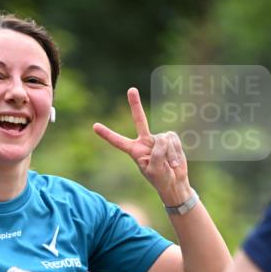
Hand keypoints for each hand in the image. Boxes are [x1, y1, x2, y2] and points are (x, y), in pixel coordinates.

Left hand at [93, 88, 190, 206]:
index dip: (107, 134)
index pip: (118, 142)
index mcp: (134, 151)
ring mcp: (157, 139)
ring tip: (169, 166)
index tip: (94, 126)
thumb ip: (157, 153)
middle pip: (139, 120)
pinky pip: (173, 139)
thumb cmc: (161, 179)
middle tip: (131, 90)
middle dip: (135, 105)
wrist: (175, 182)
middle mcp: (144, 142)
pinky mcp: (170, 138)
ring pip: (164, 139)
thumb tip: (163, 136)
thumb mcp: (156, 170)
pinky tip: (174, 161)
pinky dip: (176, 150)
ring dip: (169, 154)